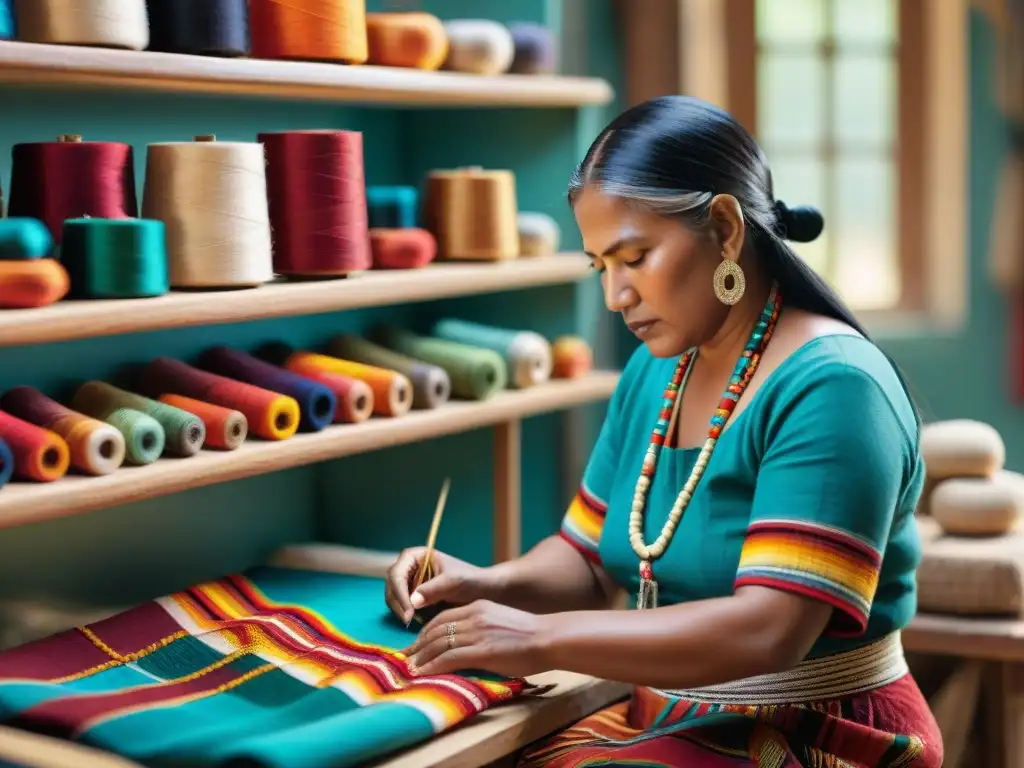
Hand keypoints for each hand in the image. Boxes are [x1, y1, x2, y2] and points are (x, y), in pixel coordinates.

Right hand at [384, 547, 491, 624]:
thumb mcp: (453, 582)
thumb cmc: (470, 580)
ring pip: (393, 598)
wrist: (483, 591)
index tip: (409, 612)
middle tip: (409, 621)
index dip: (399, 593)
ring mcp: (409, 582)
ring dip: (401, 611)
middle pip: (391, 586)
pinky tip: (419, 621)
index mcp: (415, 556)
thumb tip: (413, 601)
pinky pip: (402, 607)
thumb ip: (433, 589)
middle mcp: (409, 567)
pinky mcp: (413, 597)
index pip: (396, 574)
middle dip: (398, 604)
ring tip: (416, 621)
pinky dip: (406, 615)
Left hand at [404, 599, 548, 678]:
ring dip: (421, 657)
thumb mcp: (500, 623)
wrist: (549, 638)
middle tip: (406, 657)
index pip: (443, 617)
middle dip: (418, 645)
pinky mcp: (482, 651)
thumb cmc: (530, 636)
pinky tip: (423, 673)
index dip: (425, 631)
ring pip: (439, 643)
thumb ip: (480, 629)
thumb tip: (465, 644)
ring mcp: (477, 633)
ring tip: (410, 668)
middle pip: (435, 629)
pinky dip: (433, 666)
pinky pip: (449, 658)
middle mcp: (474, 616)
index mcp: (478, 607)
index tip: (417, 644)